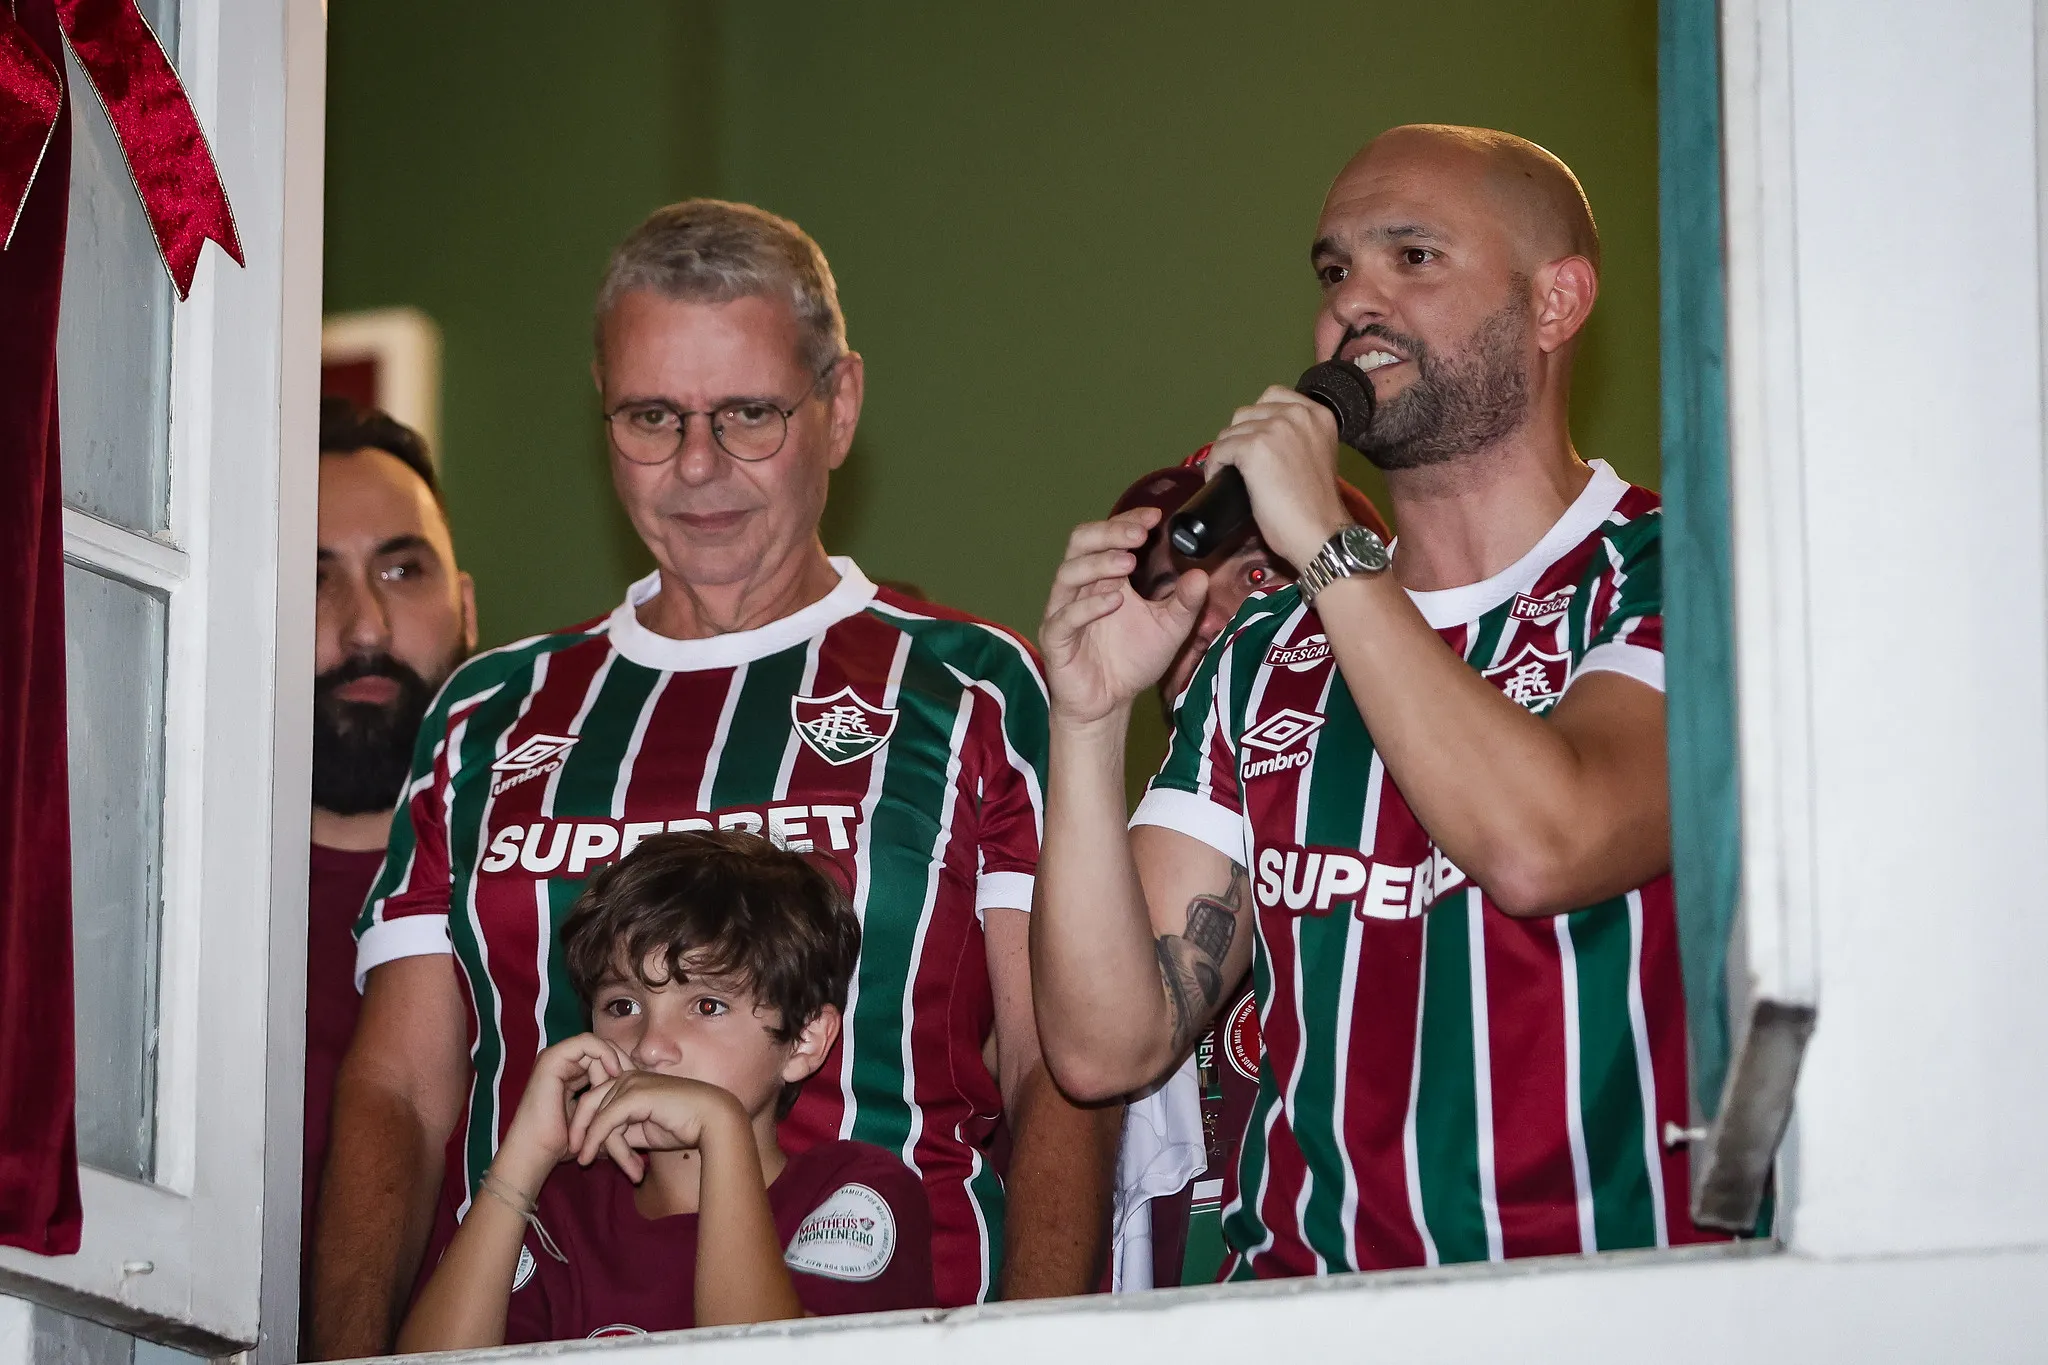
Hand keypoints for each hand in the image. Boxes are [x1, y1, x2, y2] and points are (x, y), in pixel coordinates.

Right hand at [493, 1034, 627, 1187]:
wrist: (537, 1153)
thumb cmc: (565, 1143)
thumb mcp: (594, 1116)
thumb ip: (606, 1099)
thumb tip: (632, 1092)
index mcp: (570, 1074)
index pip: (602, 1058)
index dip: (623, 1066)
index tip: (639, 1082)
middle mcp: (562, 1063)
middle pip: (601, 1049)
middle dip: (621, 1061)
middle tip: (636, 1078)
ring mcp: (555, 1058)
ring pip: (596, 1045)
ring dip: (613, 1060)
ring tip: (623, 1081)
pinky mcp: (552, 1058)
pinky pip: (586, 1043)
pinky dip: (604, 1053)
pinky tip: (615, 1072)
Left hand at [567, 1071, 749, 1183]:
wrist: (712, 1120)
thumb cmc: (685, 1125)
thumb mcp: (645, 1131)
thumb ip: (623, 1132)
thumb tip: (600, 1145)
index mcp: (632, 1081)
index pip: (597, 1099)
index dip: (585, 1124)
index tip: (581, 1150)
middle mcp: (628, 1076)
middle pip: (589, 1103)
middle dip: (580, 1131)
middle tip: (576, 1157)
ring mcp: (631, 1082)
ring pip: (598, 1115)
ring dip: (598, 1146)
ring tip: (594, 1165)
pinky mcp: (634, 1094)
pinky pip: (605, 1120)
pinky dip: (595, 1140)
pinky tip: (590, 1157)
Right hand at [1039, 508, 1206, 728]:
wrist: (1109, 704)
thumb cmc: (1132, 661)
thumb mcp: (1170, 629)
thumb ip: (1185, 603)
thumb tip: (1201, 574)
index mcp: (1104, 577)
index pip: (1107, 536)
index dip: (1127, 521)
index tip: (1155, 517)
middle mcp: (1081, 588)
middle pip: (1080, 543)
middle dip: (1109, 532)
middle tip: (1139, 533)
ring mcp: (1064, 612)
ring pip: (1068, 574)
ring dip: (1099, 563)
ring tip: (1128, 563)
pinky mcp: (1056, 639)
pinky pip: (1064, 616)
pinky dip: (1087, 606)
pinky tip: (1113, 600)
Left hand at [1204, 386, 1350, 567]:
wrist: (1320, 532)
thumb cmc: (1317, 505)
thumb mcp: (1316, 455)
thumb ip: (1299, 438)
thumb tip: (1264, 439)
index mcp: (1318, 414)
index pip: (1273, 396)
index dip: (1257, 420)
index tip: (1255, 444)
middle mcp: (1298, 413)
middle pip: (1246, 413)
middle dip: (1239, 437)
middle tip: (1240, 464)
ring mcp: (1275, 428)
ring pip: (1230, 431)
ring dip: (1226, 453)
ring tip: (1230, 475)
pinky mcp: (1254, 447)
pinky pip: (1219, 450)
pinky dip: (1214, 466)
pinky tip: (1219, 480)